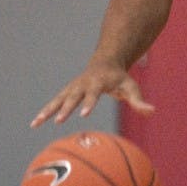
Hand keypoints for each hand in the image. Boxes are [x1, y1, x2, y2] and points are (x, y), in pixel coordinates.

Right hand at [30, 59, 153, 127]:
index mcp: (98, 82)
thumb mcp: (131, 87)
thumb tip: (151, 112)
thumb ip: (139, 101)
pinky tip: (34, 123)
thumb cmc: (120, 78)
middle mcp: (82, 84)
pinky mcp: (66, 92)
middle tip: (59, 121)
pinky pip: (54, 103)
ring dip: (48, 111)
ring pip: (58, 99)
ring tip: (36, 123)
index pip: (94, 93)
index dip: (89, 103)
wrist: (105, 62)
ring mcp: (72, 87)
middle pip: (73, 97)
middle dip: (66, 109)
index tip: (84, 114)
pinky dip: (45, 112)